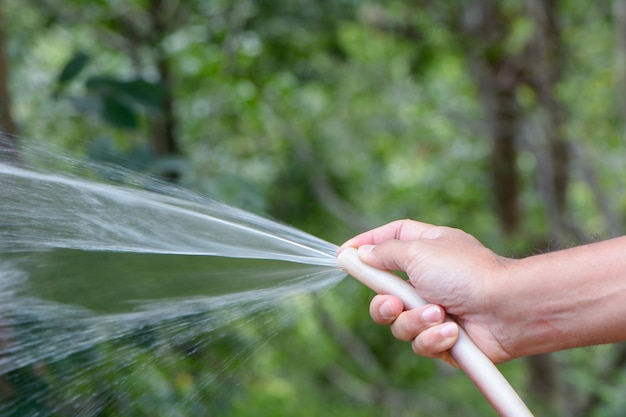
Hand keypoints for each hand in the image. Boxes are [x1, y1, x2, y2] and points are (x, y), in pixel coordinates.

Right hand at [342, 219, 514, 364]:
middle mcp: (428, 277)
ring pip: (398, 324)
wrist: (507, 311)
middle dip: (384, 303)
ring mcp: (434, 308)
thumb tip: (361, 254)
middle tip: (393, 303)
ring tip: (438, 314)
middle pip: (384, 291)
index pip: (388, 240)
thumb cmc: (467, 273)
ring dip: (414, 321)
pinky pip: (419, 342)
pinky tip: (451, 330)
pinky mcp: (442, 337)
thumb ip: (384, 252)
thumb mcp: (419, 250)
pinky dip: (432, 337)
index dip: (365, 245)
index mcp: (425, 248)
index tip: (342, 255)